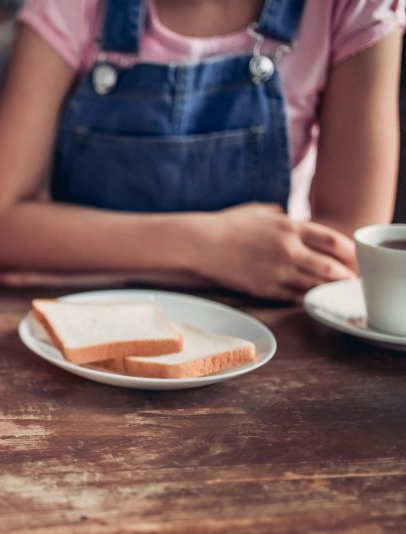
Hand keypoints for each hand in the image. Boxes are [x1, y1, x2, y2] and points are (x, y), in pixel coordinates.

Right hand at [198, 203, 356, 300]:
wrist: (200, 245)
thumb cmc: (226, 226)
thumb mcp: (258, 211)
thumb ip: (279, 214)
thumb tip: (290, 216)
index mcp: (290, 227)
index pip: (334, 242)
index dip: (351, 253)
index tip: (356, 259)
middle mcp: (289, 250)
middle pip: (331, 268)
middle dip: (346, 277)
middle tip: (351, 281)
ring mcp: (277, 271)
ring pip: (315, 285)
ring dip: (329, 290)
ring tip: (336, 293)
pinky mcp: (264, 288)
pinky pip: (294, 297)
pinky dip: (306, 298)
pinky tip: (311, 298)